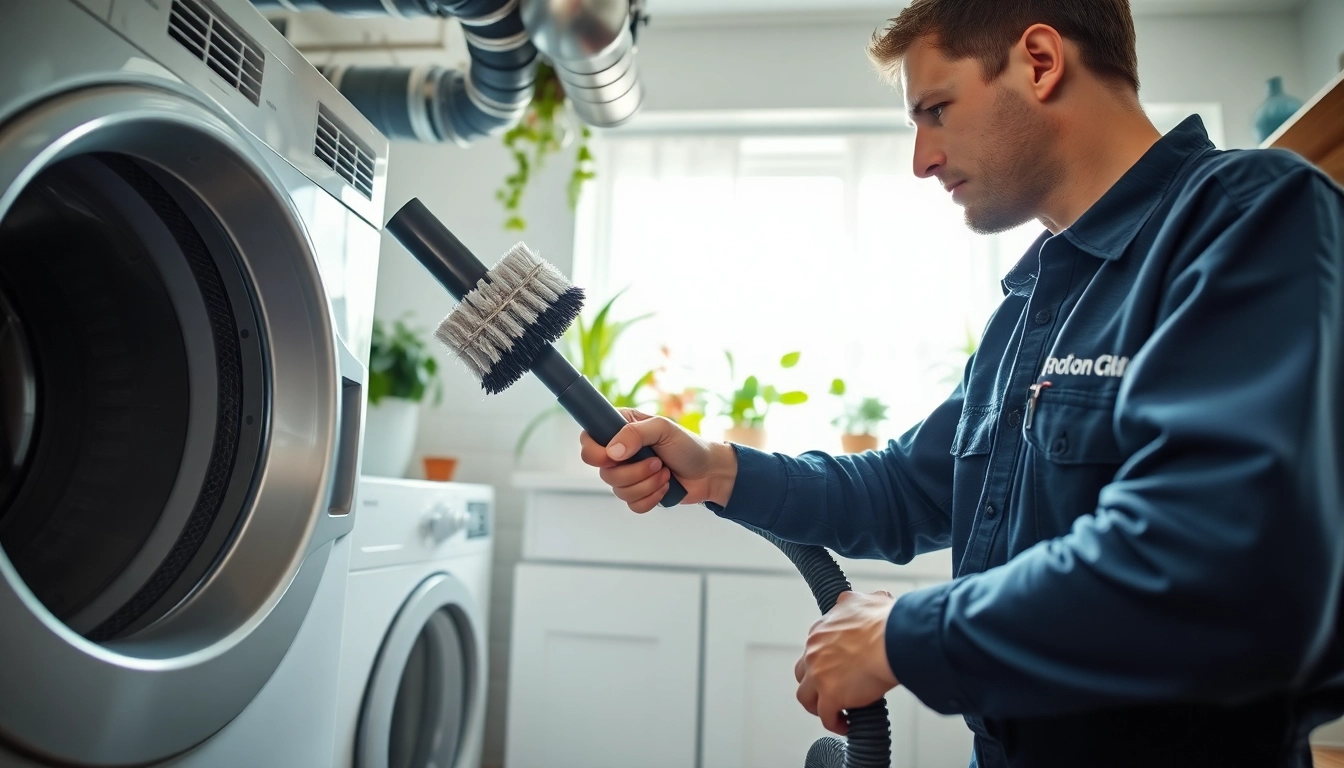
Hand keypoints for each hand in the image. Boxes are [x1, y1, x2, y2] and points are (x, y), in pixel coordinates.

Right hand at [579, 409, 736, 512]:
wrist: (710, 472)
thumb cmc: (689, 445)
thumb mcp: (663, 429)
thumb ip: (635, 433)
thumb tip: (612, 451)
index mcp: (620, 430)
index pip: (588, 442)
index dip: (596, 453)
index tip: (616, 457)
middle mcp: (620, 452)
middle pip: (604, 472)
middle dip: (634, 472)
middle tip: (657, 462)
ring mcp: (628, 474)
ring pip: (618, 490)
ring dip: (647, 484)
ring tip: (665, 473)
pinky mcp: (638, 493)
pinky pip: (632, 504)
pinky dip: (650, 498)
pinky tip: (664, 487)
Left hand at [794, 590, 899, 734]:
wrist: (894, 639)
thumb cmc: (887, 622)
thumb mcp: (869, 600)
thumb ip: (862, 602)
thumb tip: (871, 600)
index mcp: (822, 628)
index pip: (814, 646)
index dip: (823, 659)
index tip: (834, 668)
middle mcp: (815, 649)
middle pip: (802, 670)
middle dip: (814, 681)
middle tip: (829, 689)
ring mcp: (819, 673)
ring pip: (805, 695)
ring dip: (817, 704)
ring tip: (832, 711)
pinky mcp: (830, 695)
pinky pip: (825, 716)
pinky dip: (834, 722)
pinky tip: (845, 725)